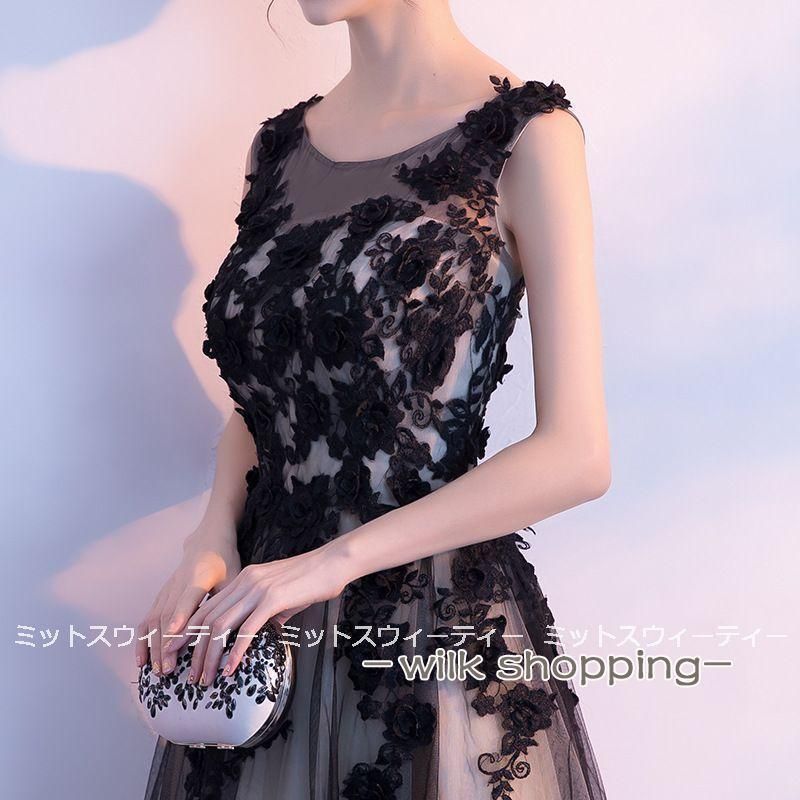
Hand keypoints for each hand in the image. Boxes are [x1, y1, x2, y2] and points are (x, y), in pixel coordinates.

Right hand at [135, 526, 240, 674]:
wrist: (207, 539)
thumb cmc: (225, 560)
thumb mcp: (234, 575)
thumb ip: (234, 600)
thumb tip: (247, 630)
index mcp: (200, 576)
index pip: (188, 598)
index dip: (181, 616)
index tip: (174, 635)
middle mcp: (179, 582)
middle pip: (168, 615)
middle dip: (165, 644)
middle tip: (167, 670)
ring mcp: (167, 588)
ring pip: (155, 619)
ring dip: (153, 646)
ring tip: (157, 671)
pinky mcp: (161, 594)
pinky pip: (148, 618)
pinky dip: (143, 639)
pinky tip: (142, 660)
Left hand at [175, 540, 350, 685]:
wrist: (334, 562)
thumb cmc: (312, 579)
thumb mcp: (282, 595)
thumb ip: (268, 611)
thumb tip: (264, 630)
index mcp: (245, 578)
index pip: (208, 606)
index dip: (189, 630)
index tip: (179, 651)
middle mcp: (246, 582)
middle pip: (208, 618)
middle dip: (193, 649)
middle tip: (188, 674)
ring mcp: (258, 590)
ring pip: (222, 626)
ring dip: (210, 656)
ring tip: (206, 678)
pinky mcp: (273, 599)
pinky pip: (247, 629)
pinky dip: (235, 652)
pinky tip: (231, 668)